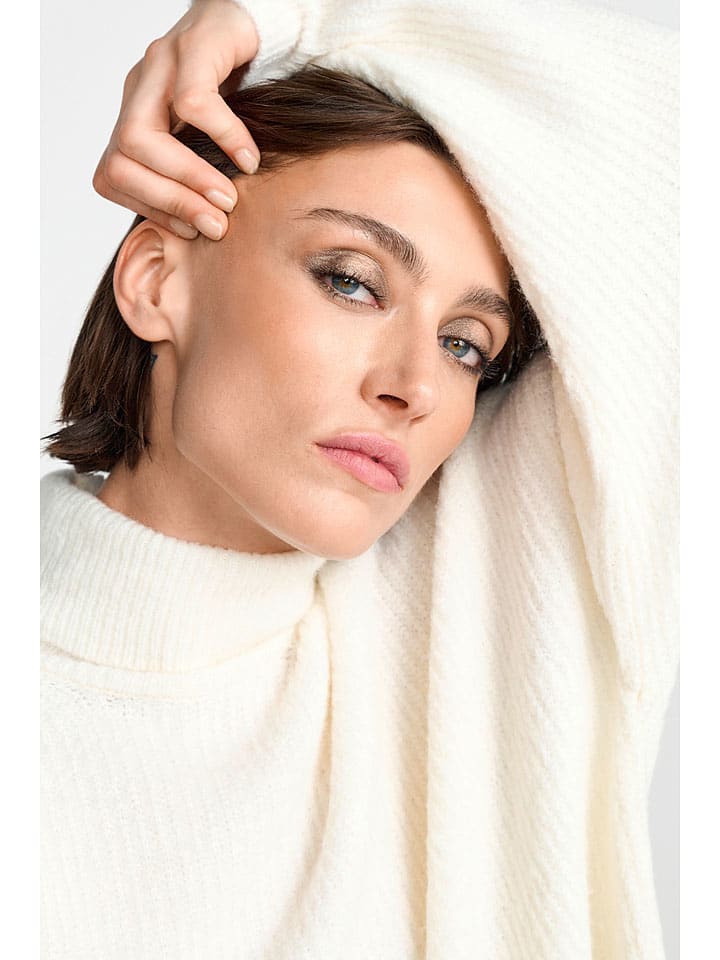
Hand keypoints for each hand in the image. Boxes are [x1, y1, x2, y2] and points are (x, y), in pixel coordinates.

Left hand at [92, 0, 260, 240]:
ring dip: (188, 177)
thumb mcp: (208, 141)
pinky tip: (248, 158)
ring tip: (228, 198)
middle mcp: (139, 91)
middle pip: (119, 161)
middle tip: (215, 223)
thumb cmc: (237, 90)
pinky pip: (194, 102)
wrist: (256, 21)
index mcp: (136, 117)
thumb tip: (201, 231)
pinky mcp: (192, 46)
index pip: (113, 176)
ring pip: (141, 137)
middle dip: (168, 201)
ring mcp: (160, 65)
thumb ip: (195, 175)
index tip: (193, 230)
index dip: (152, 210)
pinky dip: (223, 138)